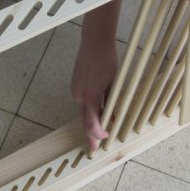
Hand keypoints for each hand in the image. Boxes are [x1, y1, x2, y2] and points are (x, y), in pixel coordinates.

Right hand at [71, 34, 117, 150]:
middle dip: (90, 135)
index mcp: (91, 96)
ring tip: (97, 132)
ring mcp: (75, 91)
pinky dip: (88, 111)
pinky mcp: (74, 86)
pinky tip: (96, 114)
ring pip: (82, 112)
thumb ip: (112, 102)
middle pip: (84, 121)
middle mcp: (79, 96)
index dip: (98, 134)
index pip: (92, 124)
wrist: (94, 42)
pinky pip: (81, 103)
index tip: (104, 139)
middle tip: (93, 148)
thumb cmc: (107, 60)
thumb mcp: (115, 83)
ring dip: (90, 122)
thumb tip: (113, 117)